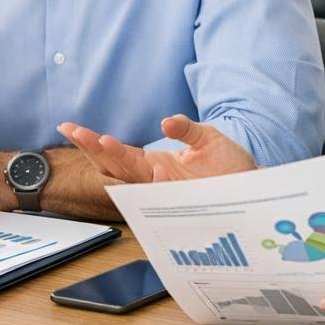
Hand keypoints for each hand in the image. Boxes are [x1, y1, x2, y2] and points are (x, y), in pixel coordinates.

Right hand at [57, 115, 256, 182]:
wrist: (254, 187)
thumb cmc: (229, 166)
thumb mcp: (207, 137)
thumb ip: (185, 128)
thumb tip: (165, 122)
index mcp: (154, 164)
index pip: (117, 153)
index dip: (93, 142)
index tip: (69, 127)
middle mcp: (154, 180)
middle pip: (115, 166)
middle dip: (93, 148)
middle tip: (72, 130)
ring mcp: (166, 192)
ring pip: (133, 180)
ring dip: (118, 161)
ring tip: (102, 140)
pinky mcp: (183, 202)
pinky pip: (164, 196)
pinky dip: (158, 184)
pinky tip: (155, 169)